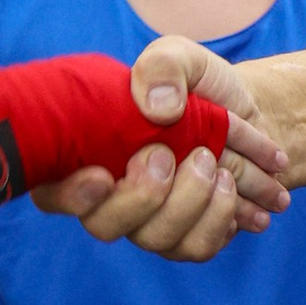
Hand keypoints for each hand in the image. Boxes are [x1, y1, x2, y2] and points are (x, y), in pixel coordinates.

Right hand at [48, 39, 291, 259]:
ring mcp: (147, 224)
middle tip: (176, 155)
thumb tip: (159, 108)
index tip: (104, 175)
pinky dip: (221, 216)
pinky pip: (196, 248)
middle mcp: (110, 199)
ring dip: (193, 202)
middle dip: (144, 195)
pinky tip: (231, 187)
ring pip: (157, 240)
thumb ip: (163, 66)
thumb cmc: (201, 87)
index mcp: (89, 154)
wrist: (252, 114)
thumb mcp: (181, 57)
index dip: (71, 195)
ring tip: (220, 166)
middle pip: (105, 225)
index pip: (53, 192)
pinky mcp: (185, 239)